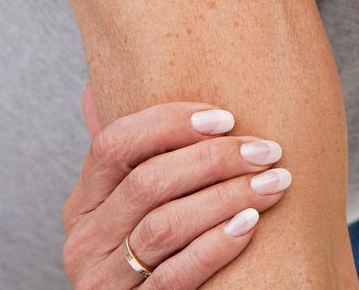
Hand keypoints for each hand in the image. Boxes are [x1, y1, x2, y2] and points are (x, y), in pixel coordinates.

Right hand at [61, 86, 295, 287]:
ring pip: (164, 226)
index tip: (227, 118)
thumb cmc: (153, 247)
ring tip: (274, 183)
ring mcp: (103, 281)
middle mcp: (85, 241)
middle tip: (267, 151)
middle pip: (147, 183)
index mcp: (83, 203)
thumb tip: (95, 88)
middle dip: (214, 160)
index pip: (114, 145)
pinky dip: (215, 245)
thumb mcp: (127, 204)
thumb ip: (126, 156)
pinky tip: (250, 224)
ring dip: (227, 197)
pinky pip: (175, 276)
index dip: (170, 123)